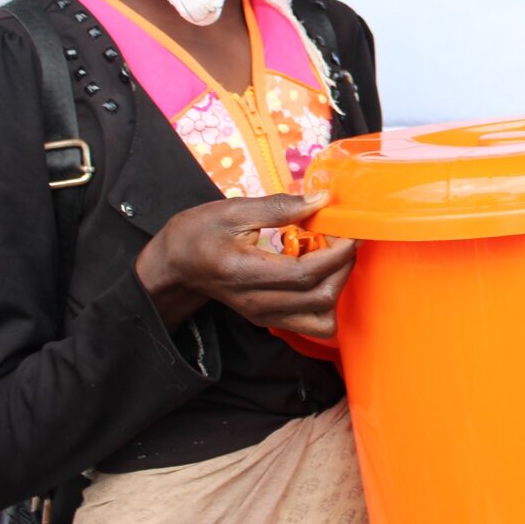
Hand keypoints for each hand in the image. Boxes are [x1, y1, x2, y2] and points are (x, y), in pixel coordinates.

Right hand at [136, 191, 356, 338]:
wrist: (175, 266)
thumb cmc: (199, 233)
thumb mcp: (232, 211)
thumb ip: (279, 207)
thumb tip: (322, 200)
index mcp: (245, 274)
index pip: (306, 274)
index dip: (337, 253)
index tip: (349, 230)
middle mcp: (258, 304)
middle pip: (321, 298)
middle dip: (343, 267)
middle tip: (343, 238)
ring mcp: (265, 317)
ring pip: (322, 320)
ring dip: (338, 287)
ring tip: (332, 257)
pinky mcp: (270, 320)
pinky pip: (313, 323)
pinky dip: (326, 300)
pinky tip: (318, 272)